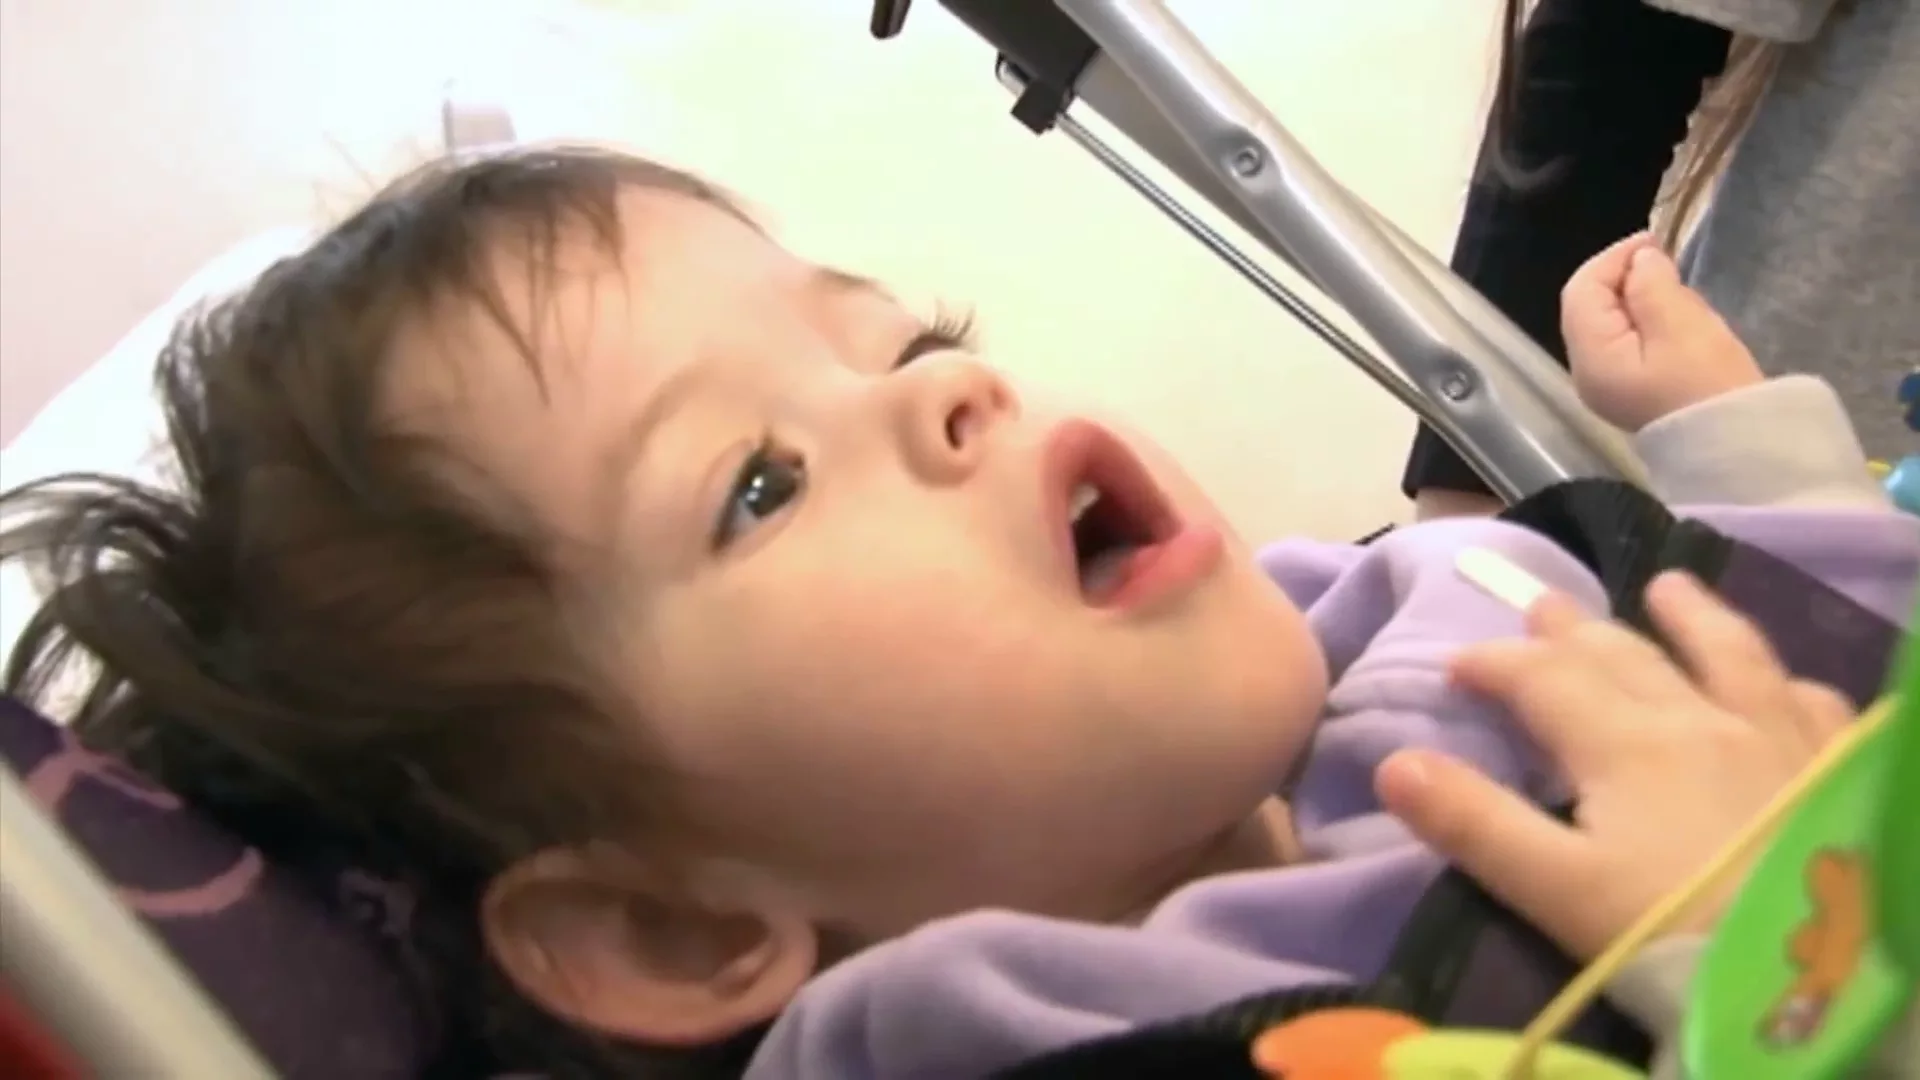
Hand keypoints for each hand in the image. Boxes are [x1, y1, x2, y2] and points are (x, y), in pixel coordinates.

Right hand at [1374, 572, 1851, 960]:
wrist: (1814, 976)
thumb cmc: (1672, 935)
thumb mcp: (1557, 890)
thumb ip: (1476, 823)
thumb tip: (1395, 761)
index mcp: (1625, 743)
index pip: (1545, 680)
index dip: (1494, 665)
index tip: (1455, 665)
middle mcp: (1702, 719)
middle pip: (1628, 656)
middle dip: (1574, 629)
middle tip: (1540, 605)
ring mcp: (1780, 738)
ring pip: (1729, 656)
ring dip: (1691, 618)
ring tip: (1668, 587)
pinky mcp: (1839, 770)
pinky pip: (1815, 705)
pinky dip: (1788, 683)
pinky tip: (1789, 682)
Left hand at [1561, 233, 1764, 430]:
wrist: (1736, 447)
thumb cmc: (1709, 384)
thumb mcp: (1681, 324)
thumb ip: (1651, 285)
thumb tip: (1640, 261)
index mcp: (1591, 356)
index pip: (1582, 290)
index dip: (1614, 259)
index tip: (1655, 242)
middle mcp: (1587, 373)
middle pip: (1590, 307)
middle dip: (1624, 277)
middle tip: (1668, 264)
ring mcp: (1607, 386)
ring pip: (1609, 324)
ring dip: (1638, 299)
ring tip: (1677, 291)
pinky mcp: (1630, 392)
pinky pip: (1626, 344)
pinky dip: (1646, 322)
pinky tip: (1676, 320)